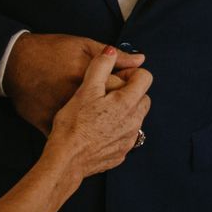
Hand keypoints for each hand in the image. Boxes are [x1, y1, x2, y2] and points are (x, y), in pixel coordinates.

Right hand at [44, 48, 152, 184]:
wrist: (65, 161)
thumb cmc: (73, 124)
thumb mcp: (85, 89)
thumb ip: (101, 66)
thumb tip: (111, 51)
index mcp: (128, 103)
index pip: (145, 77)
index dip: (130, 72)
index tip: (114, 77)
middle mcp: (134, 122)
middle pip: (143, 98)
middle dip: (129, 92)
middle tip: (105, 93)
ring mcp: (128, 140)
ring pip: (134, 118)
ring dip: (123, 111)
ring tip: (98, 112)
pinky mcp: (120, 154)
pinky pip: (124, 136)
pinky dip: (115, 130)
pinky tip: (96, 129)